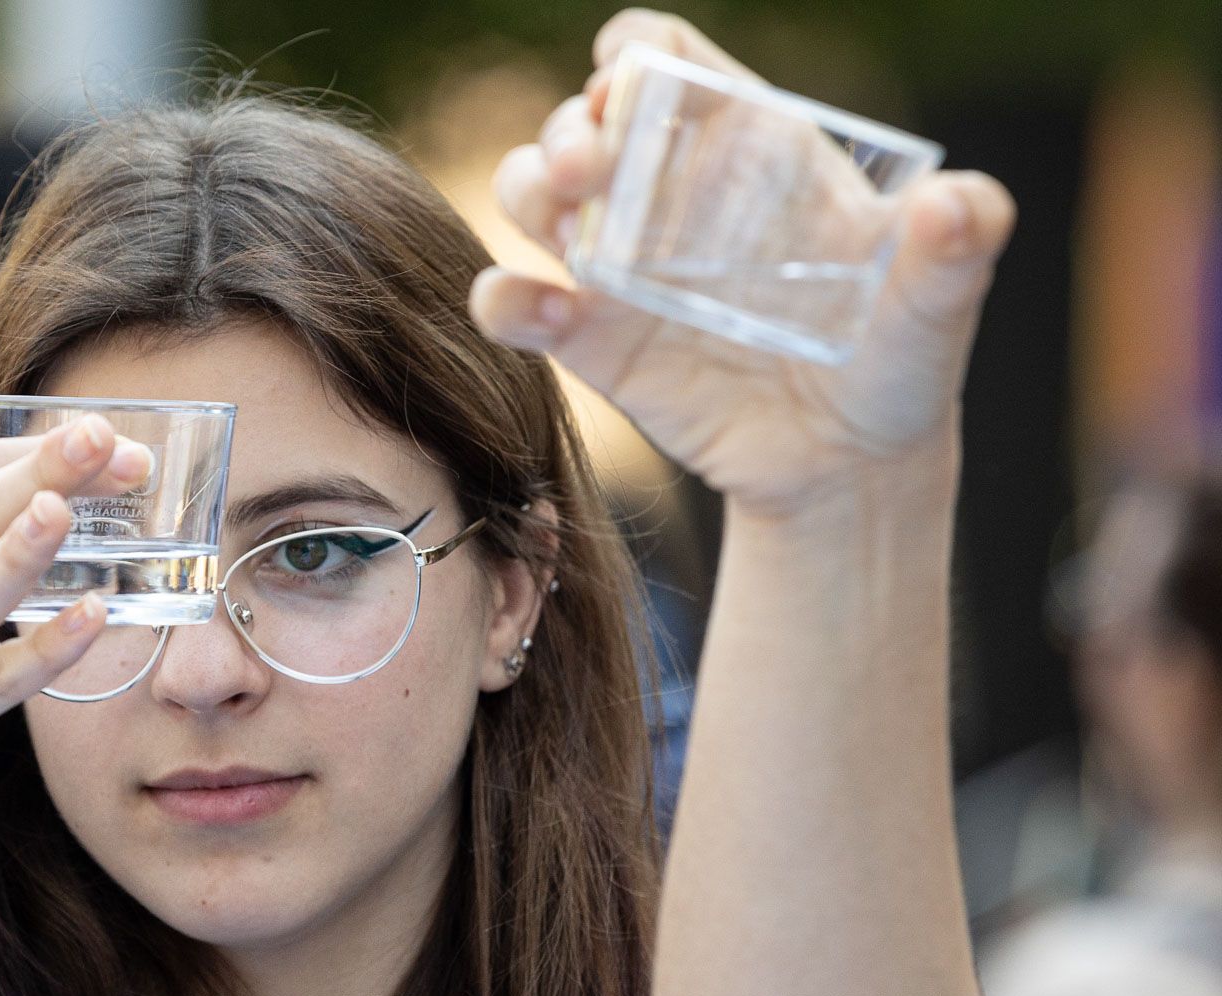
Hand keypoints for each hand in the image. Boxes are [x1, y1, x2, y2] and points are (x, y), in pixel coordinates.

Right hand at [470, 8, 1017, 516]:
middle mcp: (666, 195)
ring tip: (566, 219)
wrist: (850, 466)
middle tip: (590, 169)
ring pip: (530, 195)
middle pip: (581, 123)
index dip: (631, 56)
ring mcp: (619, 267)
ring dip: (525, 190)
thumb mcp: (940, 299)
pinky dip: (504, 301)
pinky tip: (532, 310)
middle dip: (568, 129)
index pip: (663, 61)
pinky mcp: (591, 342)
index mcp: (743, 148)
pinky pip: (517, 305)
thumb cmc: (897, 358)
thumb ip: (959, 246)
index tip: (626, 82)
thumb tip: (963, 205)